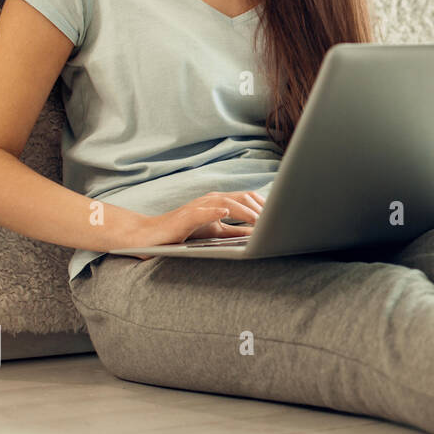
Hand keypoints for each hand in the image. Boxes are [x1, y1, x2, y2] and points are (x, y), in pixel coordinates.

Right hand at [116, 190, 265, 259]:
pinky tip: (225, 212)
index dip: (265, 206)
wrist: (152, 236)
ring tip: (259, 221)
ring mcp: (199, 205)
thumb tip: (257, 235)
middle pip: (242, 197)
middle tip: (275, 222)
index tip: (280, 216)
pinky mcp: (186, 216)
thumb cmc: (184, 233)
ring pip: (227, 202)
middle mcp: (212, 199)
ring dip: (245, 211)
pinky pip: (203, 211)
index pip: (248, 198)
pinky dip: (215, 210)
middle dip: (261, 209)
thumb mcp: (215, 232)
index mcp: (220, 201)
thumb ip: (235, 232)